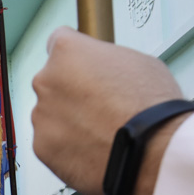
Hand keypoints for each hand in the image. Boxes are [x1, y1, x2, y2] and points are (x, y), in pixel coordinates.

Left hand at [31, 27, 185, 194]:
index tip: (83, 68)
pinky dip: (67, 146)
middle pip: (52, 82)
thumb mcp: (136, 62)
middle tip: (98, 106)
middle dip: (70, 92)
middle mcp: (45, 80)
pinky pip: (51, 143)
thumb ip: (105, 61)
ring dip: (68, 121)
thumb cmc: (150, 106)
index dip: (76, 57)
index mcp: (66, 51)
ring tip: (100, 132)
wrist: (152, 152)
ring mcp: (41, 116)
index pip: (58, 42)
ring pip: (51, 115)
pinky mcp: (42, 147)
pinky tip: (92, 149)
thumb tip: (100, 70)